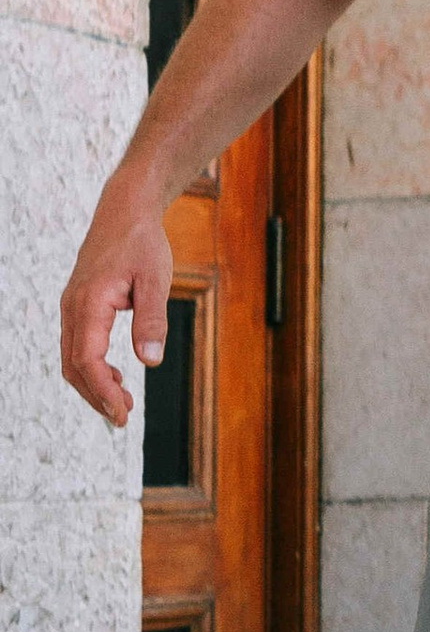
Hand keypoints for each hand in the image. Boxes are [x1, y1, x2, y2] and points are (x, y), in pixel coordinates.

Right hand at [61, 193, 171, 428]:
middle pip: (74, 366)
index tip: (122, 414)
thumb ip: (152, 321)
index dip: (103, 391)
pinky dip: (91, 368)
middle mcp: (72, 308)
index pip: (87, 360)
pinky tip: (116, 377)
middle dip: (96, 396)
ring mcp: (71, 307)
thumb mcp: (156, 280)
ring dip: (93, 385)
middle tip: (123, 419)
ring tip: (122, 404)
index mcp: (89, 303)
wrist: (124, 212)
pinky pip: (76, 345)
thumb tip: (150, 362)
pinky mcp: (77, 306)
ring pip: (71, 359)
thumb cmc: (142, 243)